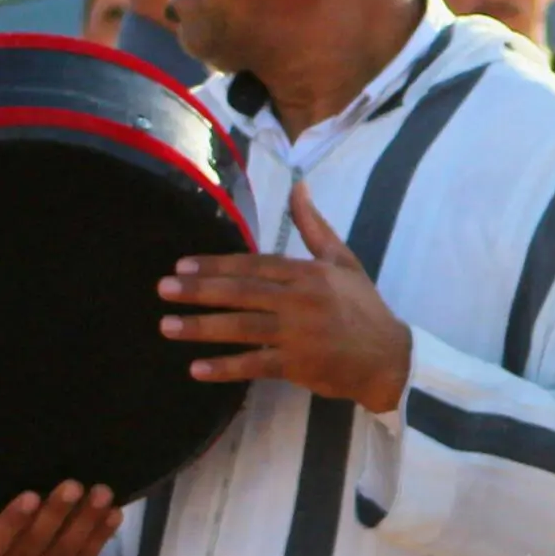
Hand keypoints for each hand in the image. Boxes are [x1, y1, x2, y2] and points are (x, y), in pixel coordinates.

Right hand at [0, 481, 121, 555]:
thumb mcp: (2, 546)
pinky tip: (114, 513)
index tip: (31, 496)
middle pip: (36, 541)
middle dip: (56, 512)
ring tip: (102, 493)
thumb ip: (13, 526)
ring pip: (67, 548)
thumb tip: (38, 493)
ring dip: (87, 519)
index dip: (14, 519)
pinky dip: (101, 534)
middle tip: (73, 486)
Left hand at [159, 181, 413, 413]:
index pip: (255, 265)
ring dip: (202, 327)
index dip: (217, 265)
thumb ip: (315, 227)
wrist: (391, 358)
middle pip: (242, 293)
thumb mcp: (344, 261)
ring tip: (168, 326)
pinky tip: (197, 369)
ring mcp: (300, 334)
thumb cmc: (364, 308)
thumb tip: (298, 187)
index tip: (181, 266)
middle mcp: (302, 301)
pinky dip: (226, 368)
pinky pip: (256, 364)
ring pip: (243, 327)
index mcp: (310, 274)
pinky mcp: (300, 365)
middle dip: (199, 291)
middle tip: (163, 289)